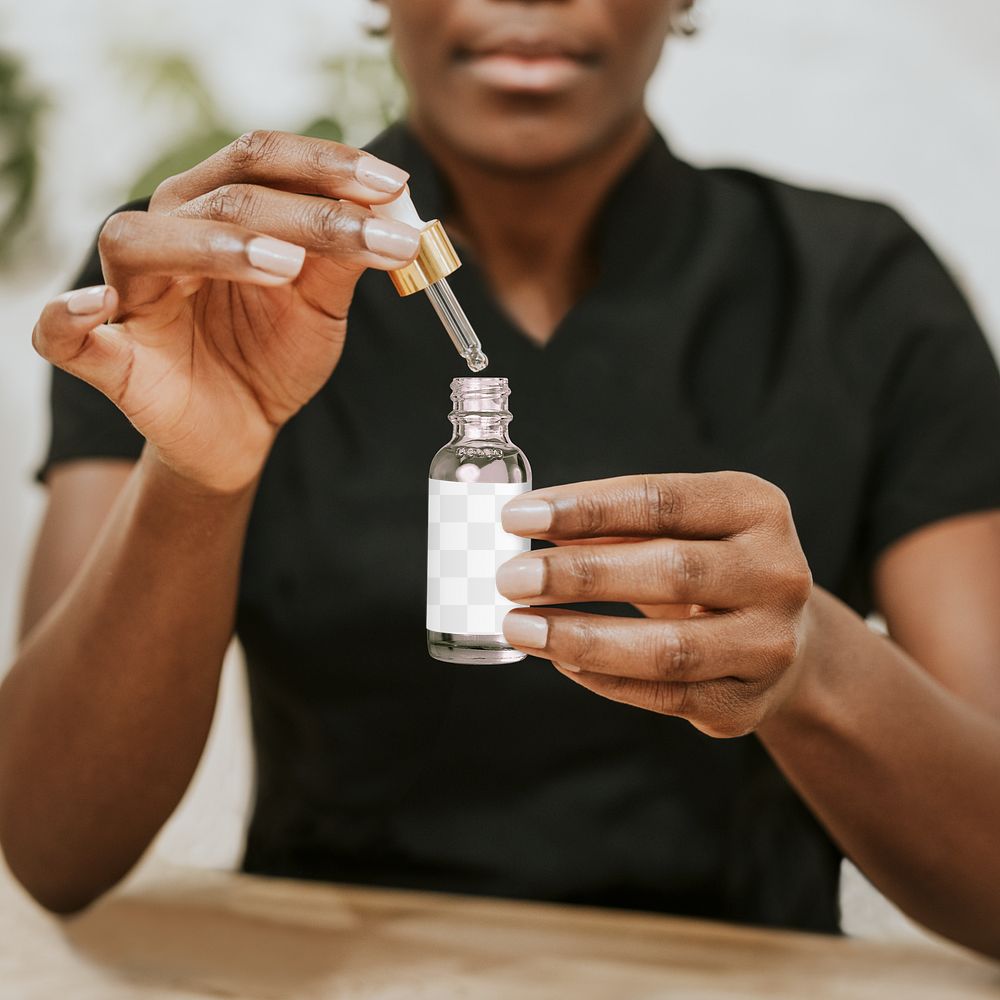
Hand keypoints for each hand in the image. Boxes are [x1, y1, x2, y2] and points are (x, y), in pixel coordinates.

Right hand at [32, 131, 420, 491]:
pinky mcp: (109, 354)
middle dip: (308, 212)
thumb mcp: (321, 304)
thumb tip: (397, 208)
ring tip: (285, 267)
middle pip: (224, 196)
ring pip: (147, 241)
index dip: (328, 165)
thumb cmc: (273, 353)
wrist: (243, 429)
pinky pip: (63, 332)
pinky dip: (68, 316)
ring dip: (217, 246)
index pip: (263, 160)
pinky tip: (94, 307)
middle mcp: (168, 232)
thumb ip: (346, 257)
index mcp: (218, 209)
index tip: (394, 185)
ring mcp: (132, 291)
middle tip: (373, 235)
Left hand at [497, 473, 813, 736]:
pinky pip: (665, 695)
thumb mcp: (674, 529)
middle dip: (579, 574)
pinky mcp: (747, 701)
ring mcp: (769, 643)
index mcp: (755, 507)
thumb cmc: (706, 569)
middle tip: (511, 577)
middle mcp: (777, 573)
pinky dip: (606, 679)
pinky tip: (561, 661)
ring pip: (669, 648)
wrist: (780, 638)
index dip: (584, 508)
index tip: (518, 516)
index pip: (661, 501)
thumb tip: (526, 527)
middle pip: (671, 570)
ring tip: (521, 626)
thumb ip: (612, 526)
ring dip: (582, 638)